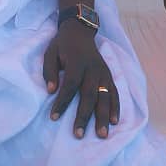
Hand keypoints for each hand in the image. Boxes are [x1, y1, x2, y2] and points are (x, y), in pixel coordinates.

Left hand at [43, 22, 119, 138]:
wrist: (80, 30)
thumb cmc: (62, 44)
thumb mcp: (50, 52)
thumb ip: (49, 71)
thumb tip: (51, 90)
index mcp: (77, 62)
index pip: (70, 85)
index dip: (62, 102)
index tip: (54, 117)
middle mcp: (92, 69)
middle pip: (89, 95)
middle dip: (84, 116)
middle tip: (78, 134)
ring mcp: (103, 72)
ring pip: (105, 96)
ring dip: (103, 116)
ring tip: (102, 134)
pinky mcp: (109, 74)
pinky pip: (114, 92)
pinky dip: (115, 107)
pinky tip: (114, 121)